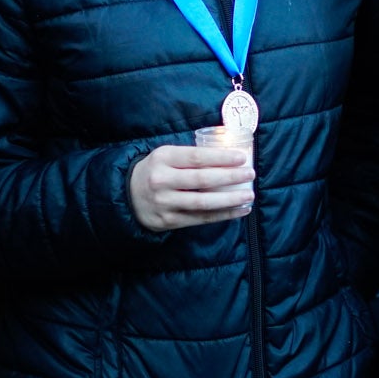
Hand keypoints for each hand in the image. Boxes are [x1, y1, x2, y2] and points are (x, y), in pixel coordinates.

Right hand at [127, 145, 254, 232]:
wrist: (128, 195)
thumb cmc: (156, 170)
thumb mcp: (166, 156)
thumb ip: (191, 156)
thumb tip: (229, 156)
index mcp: (163, 158)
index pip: (197, 157)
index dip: (221, 158)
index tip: (242, 157)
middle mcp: (162, 180)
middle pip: (202, 180)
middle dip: (230, 177)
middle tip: (250, 174)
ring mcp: (165, 203)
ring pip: (203, 203)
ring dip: (230, 200)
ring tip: (249, 195)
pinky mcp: (169, 221)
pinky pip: (200, 218)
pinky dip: (223, 215)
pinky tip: (239, 210)